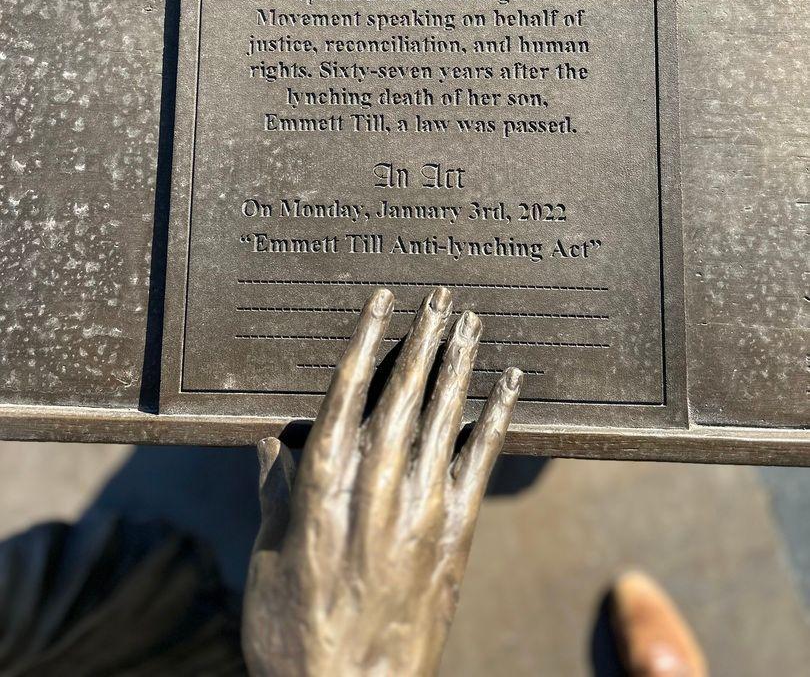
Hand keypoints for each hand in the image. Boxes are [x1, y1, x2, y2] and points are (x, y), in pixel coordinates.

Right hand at [242, 286, 522, 676]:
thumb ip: (275, 492)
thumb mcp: (268, 557)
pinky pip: (482, 460)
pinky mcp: (455, 532)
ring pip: (445, 413)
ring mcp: (420, 504)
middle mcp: (374, 480)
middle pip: (403, 390)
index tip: (384, 301)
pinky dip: (497, 416)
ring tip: (472, 321)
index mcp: (322, 480)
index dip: (368, 338)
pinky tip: (509, 383)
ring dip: (460, 361)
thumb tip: (271, 442)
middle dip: (423, 337)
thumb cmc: (294, 630)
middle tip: (441, 296)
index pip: (348, 388)